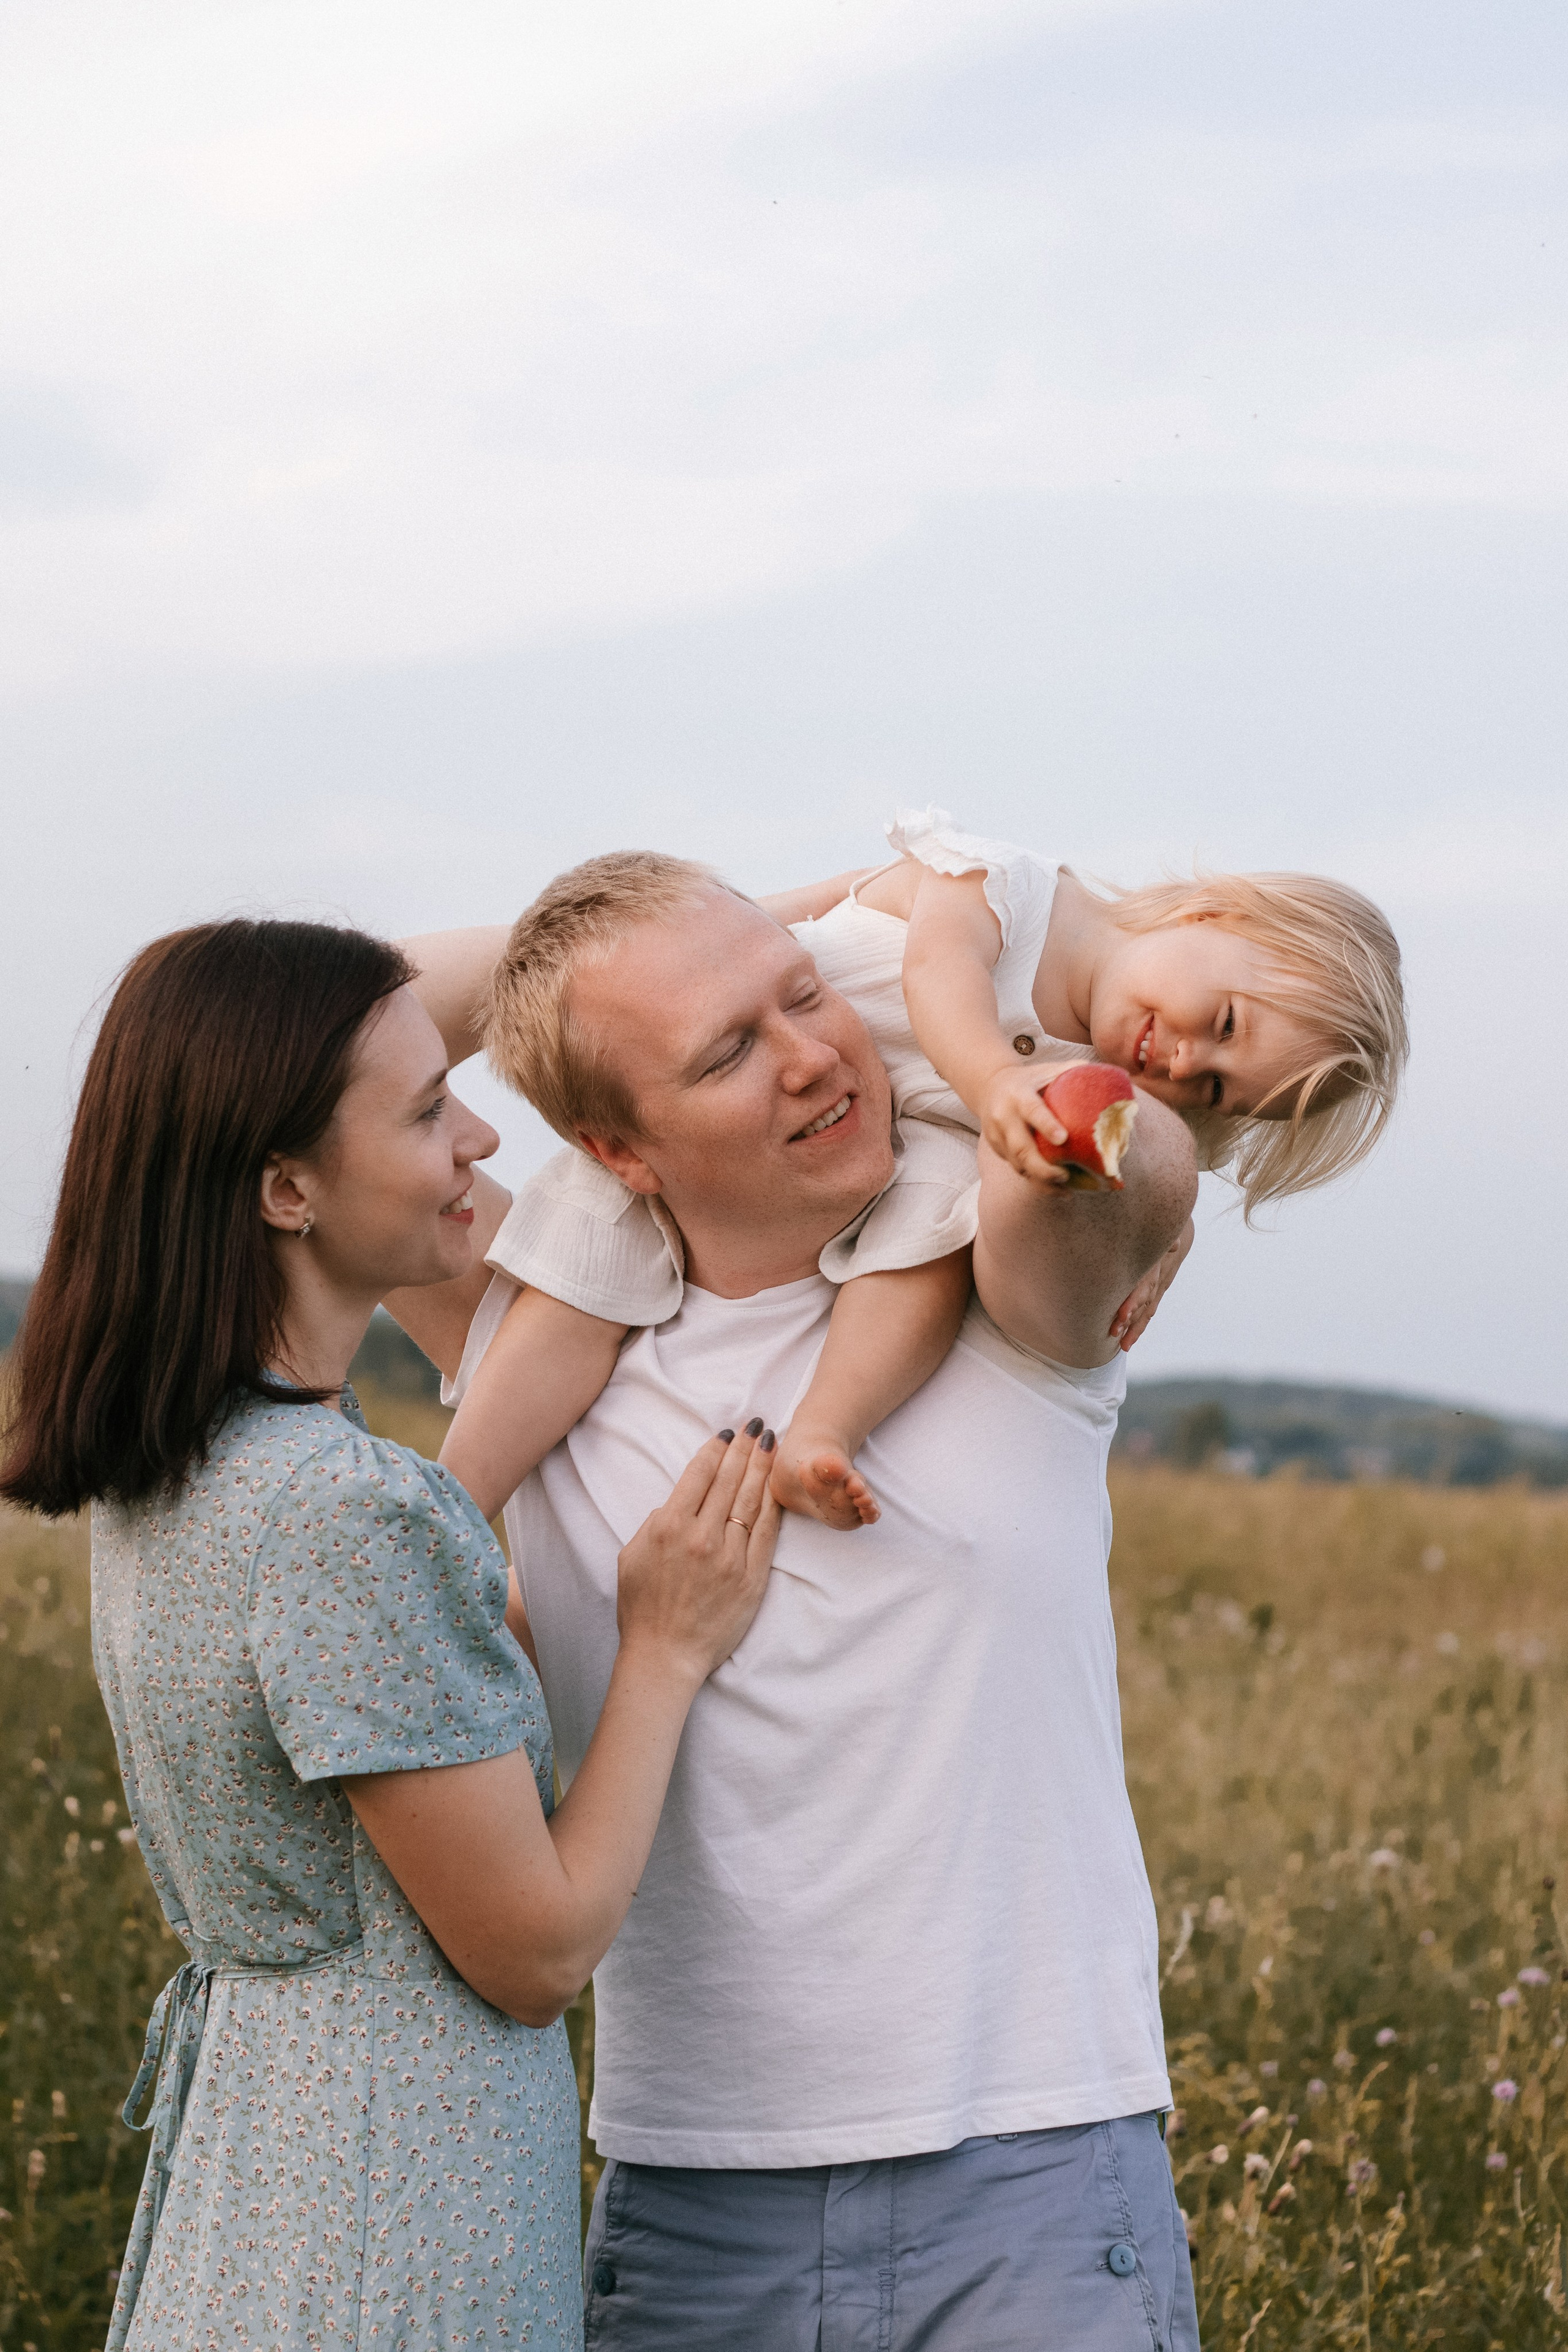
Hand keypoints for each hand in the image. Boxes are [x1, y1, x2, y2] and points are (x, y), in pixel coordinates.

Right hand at [615, 1424, 782, 1684]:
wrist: (666, 1654)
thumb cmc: (642, 1608)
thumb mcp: (631, 1557)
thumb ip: (654, 1523)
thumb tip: (677, 1502)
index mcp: (668, 1526)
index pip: (698, 1475)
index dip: (715, 1449)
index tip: (727, 1433)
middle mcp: (701, 1536)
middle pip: (729, 1480)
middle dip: (744, 1449)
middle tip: (756, 1425)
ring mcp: (729, 1556)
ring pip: (750, 1500)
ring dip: (761, 1468)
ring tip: (772, 1443)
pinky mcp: (751, 1576)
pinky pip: (765, 1532)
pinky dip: (772, 1505)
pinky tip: (778, 1486)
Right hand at [979, 1061, 1084, 1187]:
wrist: (988, 1085)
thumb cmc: (1029, 1079)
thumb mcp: (1046, 1070)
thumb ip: (1072, 1071)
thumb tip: (1110, 1077)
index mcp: (1018, 1095)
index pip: (1032, 1111)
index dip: (1046, 1125)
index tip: (1063, 1139)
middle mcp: (1004, 1116)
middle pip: (1021, 1148)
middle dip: (1043, 1168)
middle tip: (1066, 1176)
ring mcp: (997, 1135)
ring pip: (1017, 1164)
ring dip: (1041, 1181)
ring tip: (1065, 1191)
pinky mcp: (996, 1148)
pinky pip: (1016, 1168)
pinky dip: (1035, 1180)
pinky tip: (1054, 1188)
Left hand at [1110, 1216, 1193, 1350]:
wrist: (1179, 1228)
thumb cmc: (1161, 1225)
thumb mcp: (1162, 1229)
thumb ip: (1165, 1237)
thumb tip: (1174, 1244)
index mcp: (1157, 1264)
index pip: (1146, 1287)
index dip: (1134, 1302)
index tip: (1122, 1315)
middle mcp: (1160, 1278)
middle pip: (1146, 1303)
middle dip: (1131, 1320)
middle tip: (1115, 1333)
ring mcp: (1160, 1285)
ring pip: (1148, 1310)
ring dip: (1135, 1327)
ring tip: (1122, 1345)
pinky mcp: (1158, 1289)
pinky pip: (1149, 1310)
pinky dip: (1139, 1324)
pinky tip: (1128, 1338)